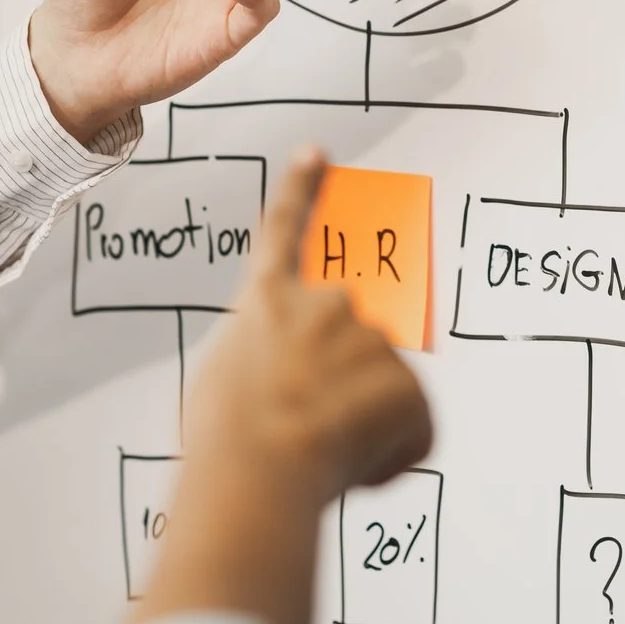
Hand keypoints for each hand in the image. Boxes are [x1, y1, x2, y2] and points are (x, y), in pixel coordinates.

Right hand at [138, 150, 433, 623]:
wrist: (257, 466)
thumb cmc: (220, 442)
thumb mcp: (218, 386)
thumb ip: (255, 365)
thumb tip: (275, 392)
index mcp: (266, 301)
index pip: (284, 229)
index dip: (301, 188)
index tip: (317, 152)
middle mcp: (325, 303)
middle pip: (348, 337)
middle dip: (341, 378)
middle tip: (311, 428)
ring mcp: (370, 339)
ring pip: (375, 396)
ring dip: (355, 429)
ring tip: (315, 458)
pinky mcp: (407, 383)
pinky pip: (406, 435)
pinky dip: (386, 461)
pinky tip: (349, 470)